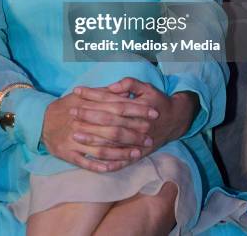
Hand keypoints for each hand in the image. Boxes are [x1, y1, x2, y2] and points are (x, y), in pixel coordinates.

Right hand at [40, 87, 149, 173]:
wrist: (40, 120)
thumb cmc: (66, 106)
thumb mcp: (84, 96)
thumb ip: (105, 93)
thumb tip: (125, 90)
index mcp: (89, 105)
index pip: (118, 107)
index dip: (137, 110)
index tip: (153, 112)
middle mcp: (83, 121)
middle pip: (113, 128)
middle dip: (134, 133)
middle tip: (149, 137)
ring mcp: (75, 138)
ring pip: (102, 147)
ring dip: (121, 151)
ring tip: (137, 153)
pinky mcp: (67, 153)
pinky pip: (86, 161)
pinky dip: (100, 165)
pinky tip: (114, 167)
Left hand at [72, 78, 199, 158]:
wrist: (175, 120)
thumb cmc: (157, 100)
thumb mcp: (146, 87)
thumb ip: (129, 84)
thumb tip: (112, 87)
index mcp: (137, 106)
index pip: (110, 99)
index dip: (93, 94)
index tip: (77, 91)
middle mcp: (136, 124)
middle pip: (108, 120)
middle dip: (88, 116)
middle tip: (71, 112)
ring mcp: (137, 140)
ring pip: (112, 142)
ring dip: (92, 139)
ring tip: (74, 135)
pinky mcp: (138, 153)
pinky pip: (121, 160)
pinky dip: (107, 162)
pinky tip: (91, 160)